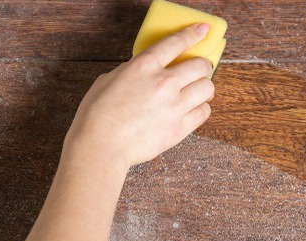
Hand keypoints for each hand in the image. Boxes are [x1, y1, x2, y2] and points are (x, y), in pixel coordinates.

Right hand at [63, 23, 214, 167]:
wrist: (101, 146)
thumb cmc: (97, 115)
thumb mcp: (109, 80)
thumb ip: (131, 71)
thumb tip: (144, 72)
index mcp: (144, 66)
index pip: (177, 42)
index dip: (193, 34)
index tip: (202, 30)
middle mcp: (163, 83)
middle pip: (200, 65)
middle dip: (201, 66)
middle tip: (197, 71)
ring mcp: (174, 106)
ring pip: (208, 88)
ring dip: (204, 88)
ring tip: (196, 92)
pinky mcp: (179, 128)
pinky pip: (204, 112)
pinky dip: (201, 108)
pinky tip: (193, 109)